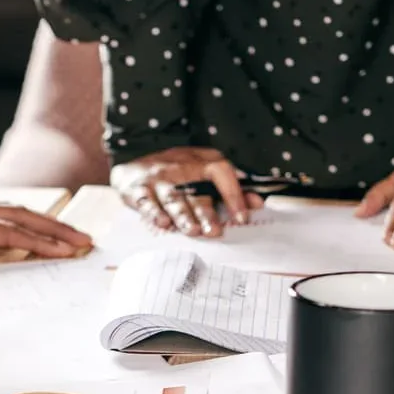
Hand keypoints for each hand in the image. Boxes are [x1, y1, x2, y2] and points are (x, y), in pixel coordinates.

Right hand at [111, 147, 262, 236]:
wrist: (135, 161)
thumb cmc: (178, 170)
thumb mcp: (205, 170)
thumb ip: (232, 187)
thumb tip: (258, 203)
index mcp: (202, 162)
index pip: (222, 174)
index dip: (233, 195)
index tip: (242, 218)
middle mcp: (181, 169)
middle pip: (196, 192)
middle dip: (206, 213)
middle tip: (215, 232)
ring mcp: (159, 179)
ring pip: (173, 199)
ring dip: (183, 215)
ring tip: (192, 231)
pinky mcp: (139, 189)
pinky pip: (146, 202)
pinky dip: (154, 212)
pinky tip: (162, 223)